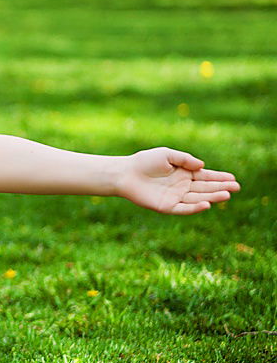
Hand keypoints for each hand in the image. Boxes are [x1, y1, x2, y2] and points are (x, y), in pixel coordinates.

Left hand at [115, 147, 240, 214]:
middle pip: (205, 188)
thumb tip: (202, 166)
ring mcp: (175, 197)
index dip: (219, 178)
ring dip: (212, 197)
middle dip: (220, 188)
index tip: (233, 178)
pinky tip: (207, 204)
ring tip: (227, 195)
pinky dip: (195, 207)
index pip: (205, 176)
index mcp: (184, 173)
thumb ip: (185, 159)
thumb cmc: (144, 161)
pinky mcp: (166, 206)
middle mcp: (182, 186)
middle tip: (236, 187)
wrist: (125, 173)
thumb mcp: (167, 154)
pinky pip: (184, 208)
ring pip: (198, 198)